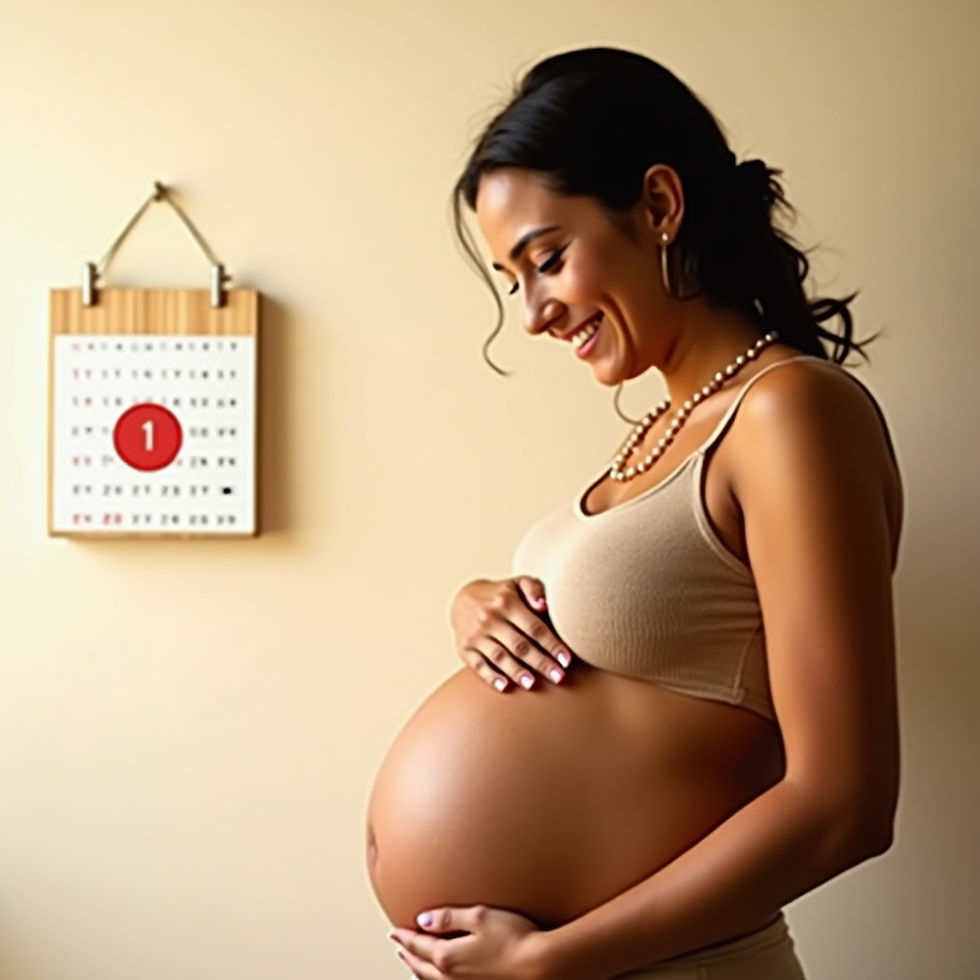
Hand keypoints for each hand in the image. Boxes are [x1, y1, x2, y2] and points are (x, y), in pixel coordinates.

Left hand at [388, 904, 551, 978]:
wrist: (541, 968)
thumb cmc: (515, 939)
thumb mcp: (479, 917)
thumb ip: (449, 917)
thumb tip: (424, 919)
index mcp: (448, 956)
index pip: (419, 944)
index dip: (405, 936)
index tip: (394, 931)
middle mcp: (451, 977)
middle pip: (421, 965)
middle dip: (409, 954)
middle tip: (399, 945)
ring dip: (419, 971)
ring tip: (413, 964)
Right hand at [449, 577, 573, 692]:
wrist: (463, 600)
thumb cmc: (501, 595)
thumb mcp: (517, 583)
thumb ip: (534, 589)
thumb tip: (544, 605)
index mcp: (506, 602)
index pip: (534, 627)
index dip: (551, 644)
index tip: (566, 660)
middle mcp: (489, 618)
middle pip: (519, 645)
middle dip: (540, 663)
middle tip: (558, 677)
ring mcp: (475, 635)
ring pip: (499, 657)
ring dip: (517, 671)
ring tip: (533, 684)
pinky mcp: (464, 648)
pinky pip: (478, 665)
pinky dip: (491, 676)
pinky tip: (504, 686)